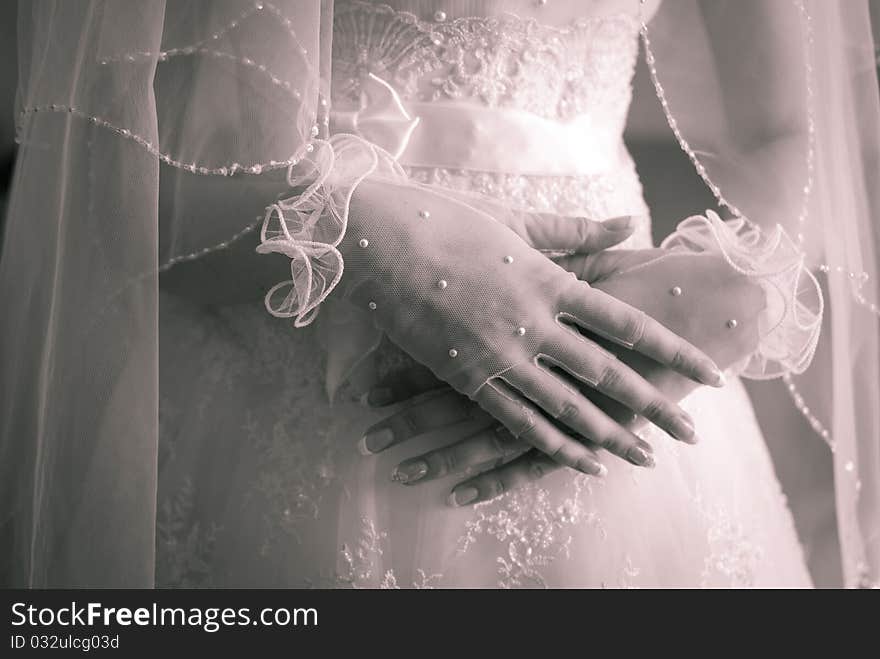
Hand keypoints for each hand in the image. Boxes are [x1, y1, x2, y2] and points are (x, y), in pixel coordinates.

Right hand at [363, 247, 764, 504]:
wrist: (380, 241)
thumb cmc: (448, 220)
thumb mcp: (517, 222)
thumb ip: (577, 231)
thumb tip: (628, 222)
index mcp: (549, 280)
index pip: (626, 322)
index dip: (671, 349)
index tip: (708, 371)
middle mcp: (532, 323)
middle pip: (606, 373)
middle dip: (653, 406)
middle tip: (691, 433)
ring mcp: (498, 354)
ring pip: (565, 406)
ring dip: (608, 436)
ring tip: (645, 458)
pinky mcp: (465, 376)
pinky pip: (515, 419)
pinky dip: (550, 443)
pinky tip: (581, 462)